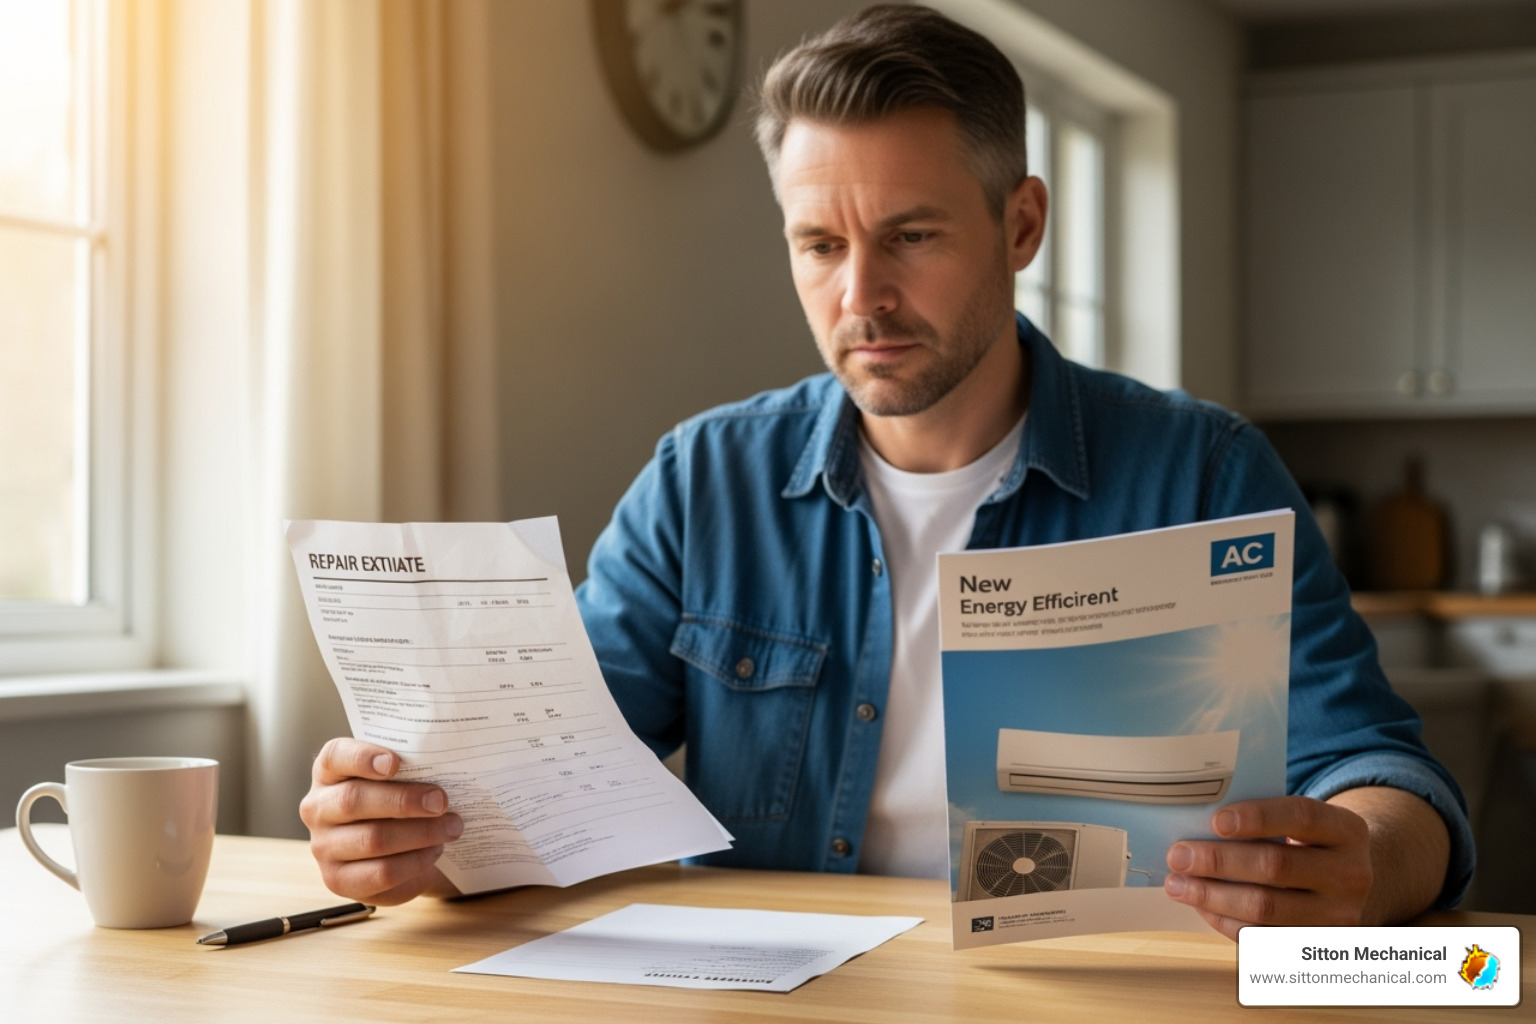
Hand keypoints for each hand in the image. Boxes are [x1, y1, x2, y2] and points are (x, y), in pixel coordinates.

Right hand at [299, 737, 463, 904]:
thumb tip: (444, 764)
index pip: (335, 757)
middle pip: (354, 801)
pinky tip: (435, 850)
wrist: (396, 849)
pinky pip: (381, 873)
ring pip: (372, 839)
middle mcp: (318, 808)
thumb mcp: (400, 778)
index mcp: (329, 772)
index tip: (395, 762)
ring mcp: (323, 846)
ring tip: (452, 827)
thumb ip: (410, 767)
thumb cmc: (398, 801)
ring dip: (420, 833)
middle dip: (404, 800)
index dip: (363, 758)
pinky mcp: (338, 880)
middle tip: (441, 801)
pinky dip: (415, 861)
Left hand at [1162, 795, 1373, 939]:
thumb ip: (1264, 818)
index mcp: (1347, 830)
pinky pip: (1262, 937)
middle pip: (1277, 866)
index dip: (1258, 817)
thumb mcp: (1301, 822)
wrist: (1346, 882)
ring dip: (1212, 896)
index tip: (1216, 821)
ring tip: (1178, 884)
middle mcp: (1350, 875)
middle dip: (1219, 861)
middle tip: (1178, 855)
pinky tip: (1201, 906)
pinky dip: (1224, 921)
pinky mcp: (1315, 945)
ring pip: (1266, 908)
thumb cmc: (1307, 842)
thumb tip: (1198, 822)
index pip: (1303, 817)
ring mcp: (1337, 916)